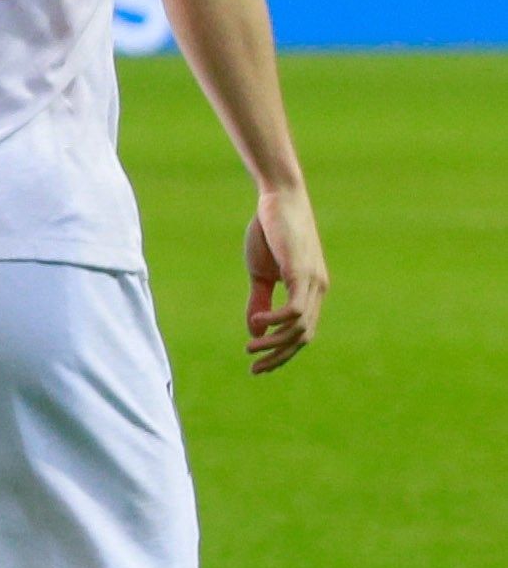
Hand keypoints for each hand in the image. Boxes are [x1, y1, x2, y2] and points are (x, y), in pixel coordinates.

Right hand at [243, 183, 325, 373]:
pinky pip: (294, 310)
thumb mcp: (261, 274)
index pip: (301, 333)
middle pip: (303, 337)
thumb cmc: (270, 233)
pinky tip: (257, 322)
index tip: (257, 366)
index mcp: (310, 291)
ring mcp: (313, 282)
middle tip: (253, 368)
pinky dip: (275, 321)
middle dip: (279, 357)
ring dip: (274, 344)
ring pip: (299, 328)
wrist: (278, 200)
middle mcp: (317, 290)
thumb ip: (259, 301)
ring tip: (249, 348)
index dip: (281, 354)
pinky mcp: (302, 273)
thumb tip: (256, 332)